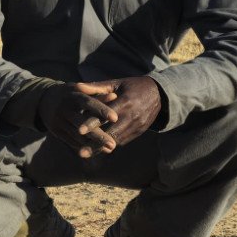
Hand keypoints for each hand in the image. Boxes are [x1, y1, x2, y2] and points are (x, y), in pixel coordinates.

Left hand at [40, 78, 163, 156]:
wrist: (160, 94)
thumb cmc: (133, 86)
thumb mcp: (117, 83)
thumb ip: (97, 87)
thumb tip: (77, 86)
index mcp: (125, 102)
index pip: (106, 115)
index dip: (92, 123)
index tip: (79, 131)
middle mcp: (132, 116)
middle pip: (111, 133)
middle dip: (95, 144)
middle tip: (80, 153)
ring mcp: (137, 126)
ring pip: (117, 140)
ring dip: (101, 148)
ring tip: (84, 153)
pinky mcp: (139, 131)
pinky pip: (123, 140)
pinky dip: (110, 145)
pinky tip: (97, 150)